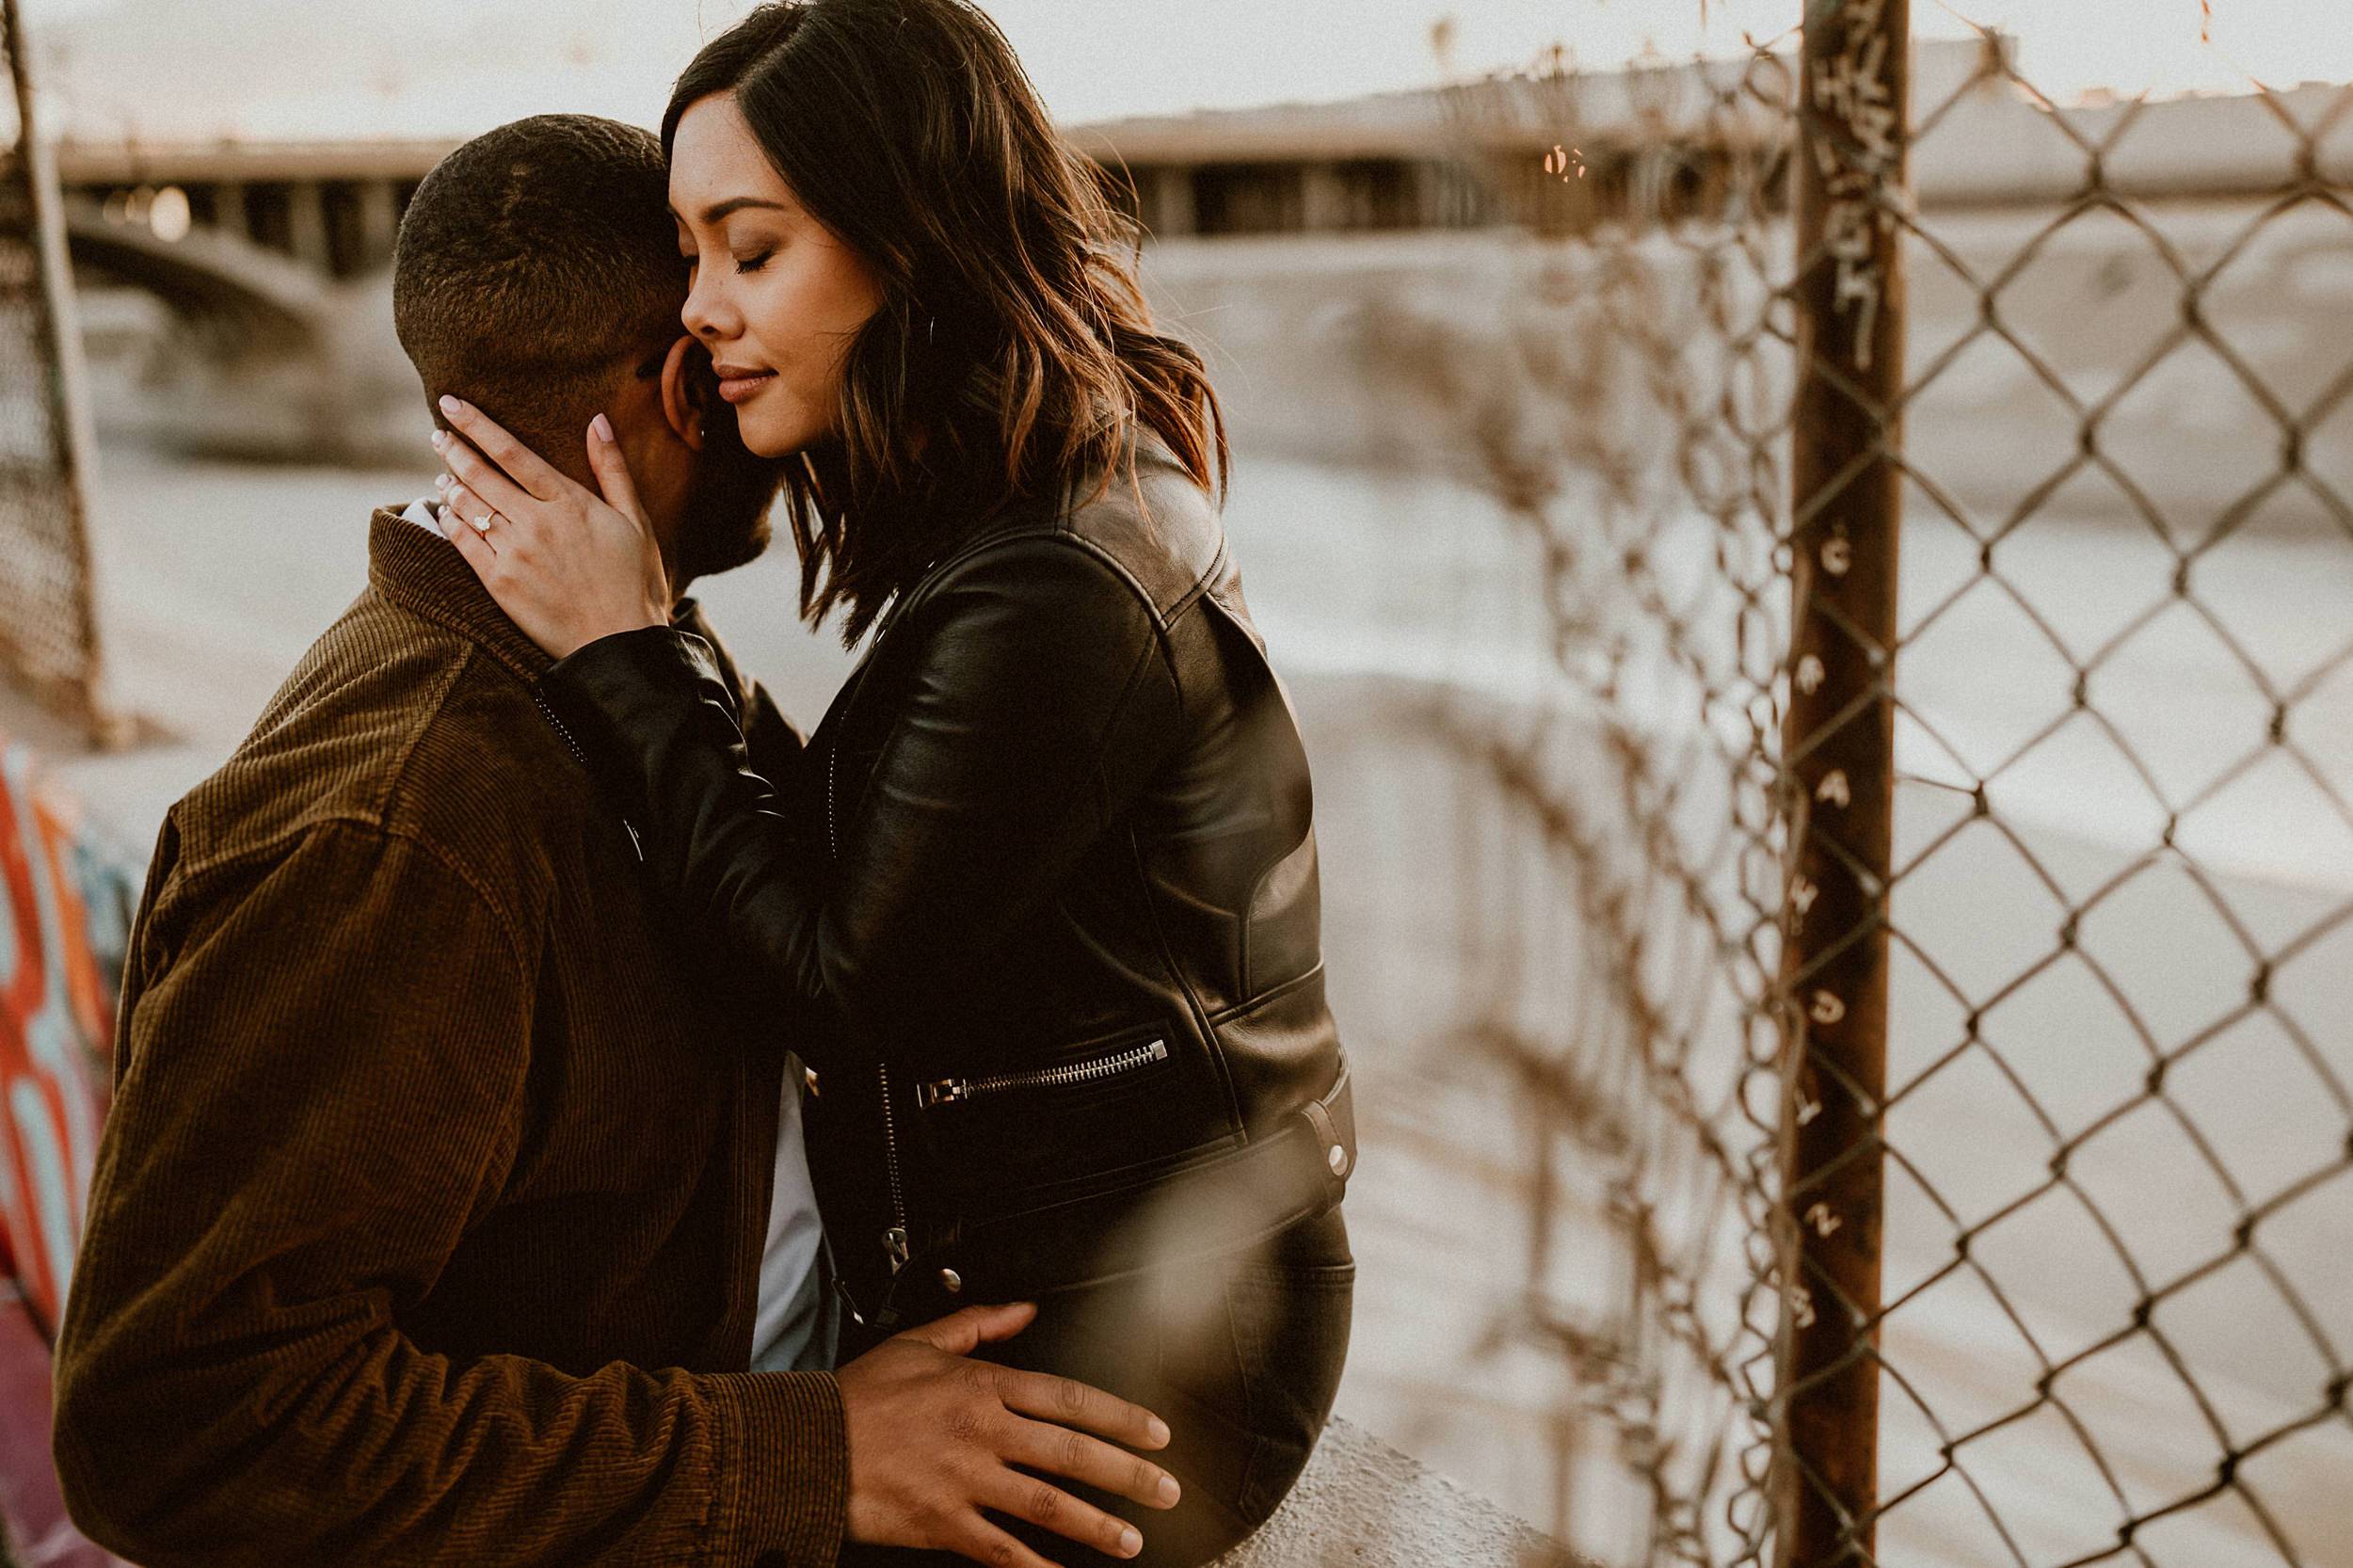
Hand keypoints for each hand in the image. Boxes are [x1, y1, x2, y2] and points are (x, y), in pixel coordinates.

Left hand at [432, 396, 670, 658]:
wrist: (619, 644)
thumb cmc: (635, 582)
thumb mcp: (635, 521)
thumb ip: (612, 469)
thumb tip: (597, 421)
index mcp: (569, 502)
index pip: (511, 452)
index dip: (477, 425)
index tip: (452, 404)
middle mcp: (536, 522)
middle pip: (481, 474)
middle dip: (454, 449)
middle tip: (438, 433)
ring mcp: (514, 552)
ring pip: (468, 506)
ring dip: (451, 483)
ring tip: (443, 472)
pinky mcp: (499, 582)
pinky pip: (463, 542)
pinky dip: (450, 520)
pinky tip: (445, 510)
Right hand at [834, 1301, 1181, 1565]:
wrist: (806, 1444)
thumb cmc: (860, 1395)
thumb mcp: (919, 1343)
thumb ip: (978, 1325)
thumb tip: (1025, 1309)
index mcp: (982, 1385)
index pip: (1069, 1398)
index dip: (1120, 1417)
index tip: (1156, 1434)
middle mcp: (982, 1431)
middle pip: (1071, 1452)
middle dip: (1127, 1474)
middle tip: (1166, 1490)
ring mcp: (964, 1480)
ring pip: (1046, 1504)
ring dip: (1096, 1525)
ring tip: (1131, 1540)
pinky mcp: (942, 1523)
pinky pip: (1001, 1551)